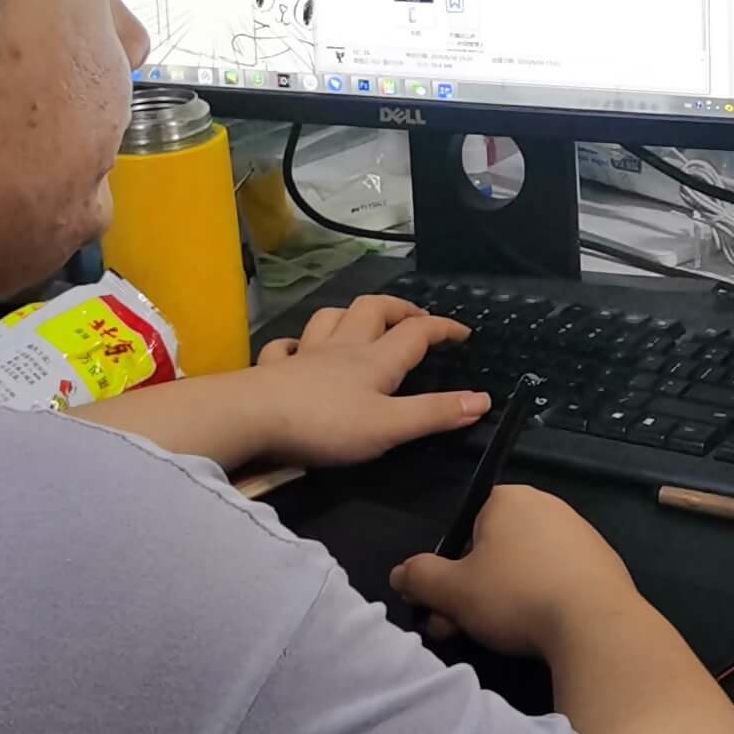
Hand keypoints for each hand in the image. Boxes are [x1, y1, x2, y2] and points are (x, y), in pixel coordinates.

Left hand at [242, 294, 483, 467]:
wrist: (251, 417)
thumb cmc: (324, 424)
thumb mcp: (389, 426)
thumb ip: (434, 414)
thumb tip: (482, 399)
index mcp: (375, 360)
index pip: (417, 332)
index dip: (443, 328)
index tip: (463, 332)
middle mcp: (342, 347)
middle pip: (373, 309)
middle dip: (399, 308)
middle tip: (416, 318)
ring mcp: (305, 354)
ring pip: (330, 318)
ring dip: (351, 314)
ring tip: (363, 323)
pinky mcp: (274, 369)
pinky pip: (285, 346)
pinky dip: (297, 343)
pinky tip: (299, 349)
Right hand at [389, 485, 645, 657]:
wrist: (597, 626)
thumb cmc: (516, 596)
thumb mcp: (453, 590)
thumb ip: (420, 577)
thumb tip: (399, 574)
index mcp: (509, 498)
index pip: (465, 526)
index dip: (449, 567)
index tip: (441, 603)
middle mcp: (548, 507)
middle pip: (493, 553)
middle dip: (468, 594)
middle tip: (455, 630)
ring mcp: (581, 536)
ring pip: (523, 571)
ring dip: (500, 604)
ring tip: (492, 639)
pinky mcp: (603, 567)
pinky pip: (557, 582)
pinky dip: (540, 604)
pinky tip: (536, 634)